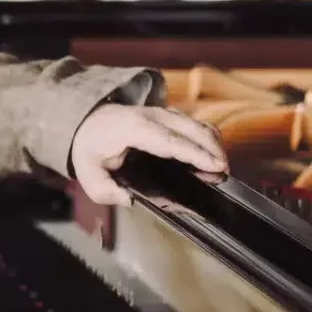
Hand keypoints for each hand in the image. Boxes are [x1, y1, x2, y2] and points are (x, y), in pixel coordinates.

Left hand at [68, 103, 226, 207]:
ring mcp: (160, 112)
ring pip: (195, 123)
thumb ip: (105, 190)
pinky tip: (212, 155)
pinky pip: (192, 123)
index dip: (194, 152)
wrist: (87, 121)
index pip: (169, 140)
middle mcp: (149, 116)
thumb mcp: (88, 174)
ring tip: (221, 167)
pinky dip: (206, 138)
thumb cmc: (91, 148)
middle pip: (189, 128)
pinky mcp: (167, 115)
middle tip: (224, 171)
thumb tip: (128, 199)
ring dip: (212, 143)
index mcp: (131, 129)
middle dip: (211, 148)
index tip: (214, 165)